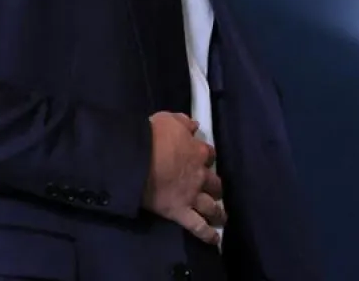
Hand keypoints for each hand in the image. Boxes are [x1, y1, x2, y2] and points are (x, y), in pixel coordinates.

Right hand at [142, 112, 225, 244]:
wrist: (138, 156)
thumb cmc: (152, 135)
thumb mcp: (168, 119)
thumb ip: (184, 122)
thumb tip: (195, 125)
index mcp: (198, 152)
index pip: (210, 154)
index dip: (207, 157)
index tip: (204, 160)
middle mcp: (200, 175)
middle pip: (215, 183)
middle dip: (215, 187)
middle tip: (214, 191)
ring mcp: (192, 195)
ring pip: (212, 206)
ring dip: (218, 212)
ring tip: (221, 217)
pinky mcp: (180, 211)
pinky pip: (198, 226)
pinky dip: (207, 234)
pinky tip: (214, 240)